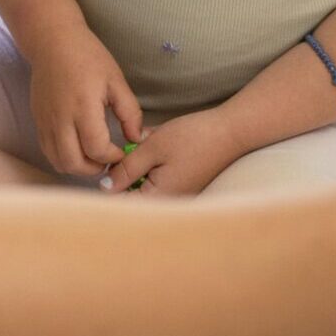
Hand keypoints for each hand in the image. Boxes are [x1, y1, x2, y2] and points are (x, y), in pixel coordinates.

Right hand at [25, 29, 147, 176]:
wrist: (52, 42)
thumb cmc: (88, 57)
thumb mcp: (116, 80)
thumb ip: (130, 112)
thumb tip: (136, 138)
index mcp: (83, 107)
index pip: (97, 149)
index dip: (113, 157)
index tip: (122, 150)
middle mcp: (60, 119)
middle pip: (74, 163)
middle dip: (95, 168)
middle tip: (108, 158)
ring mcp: (45, 122)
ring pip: (59, 162)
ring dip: (78, 166)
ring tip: (93, 155)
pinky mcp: (38, 122)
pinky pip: (48, 151)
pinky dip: (64, 158)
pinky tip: (78, 147)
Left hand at [101, 108, 241, 195]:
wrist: (231, 131)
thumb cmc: (193, 138)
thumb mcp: (152, 149)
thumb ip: (125, 170)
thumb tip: (105, 188)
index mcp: (159, 199)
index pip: (122, 204)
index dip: (111, 185)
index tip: (109, 166)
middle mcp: (169, 203)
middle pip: (132, 194)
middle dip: (127, 172)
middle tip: (134, 150)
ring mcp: (177, 195)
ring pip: (144, 183)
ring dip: (141, 165)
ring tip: (149, 145)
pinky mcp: (183, 184)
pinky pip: (158, 177)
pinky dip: (153, 162)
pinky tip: (157, 145)